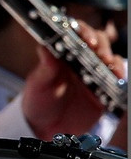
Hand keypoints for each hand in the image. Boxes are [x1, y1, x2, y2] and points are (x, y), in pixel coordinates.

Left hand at [22, 20, 124, 140]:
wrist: (47, 127)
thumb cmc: (38, 101)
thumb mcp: (38, 84)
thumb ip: (45, 68)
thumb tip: (44, 46)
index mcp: (62, 54)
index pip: (75, 33)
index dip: (83, 31)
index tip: (87, 40)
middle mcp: (79, 59)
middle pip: (97, 41)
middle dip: (102, 45)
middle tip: (101, 55)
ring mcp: (93, 73)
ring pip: (110, 57)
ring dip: (113, 59)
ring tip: (111, 66)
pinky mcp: (103, 88)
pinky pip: (116, 77)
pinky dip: (120, 74)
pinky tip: (118, 78)